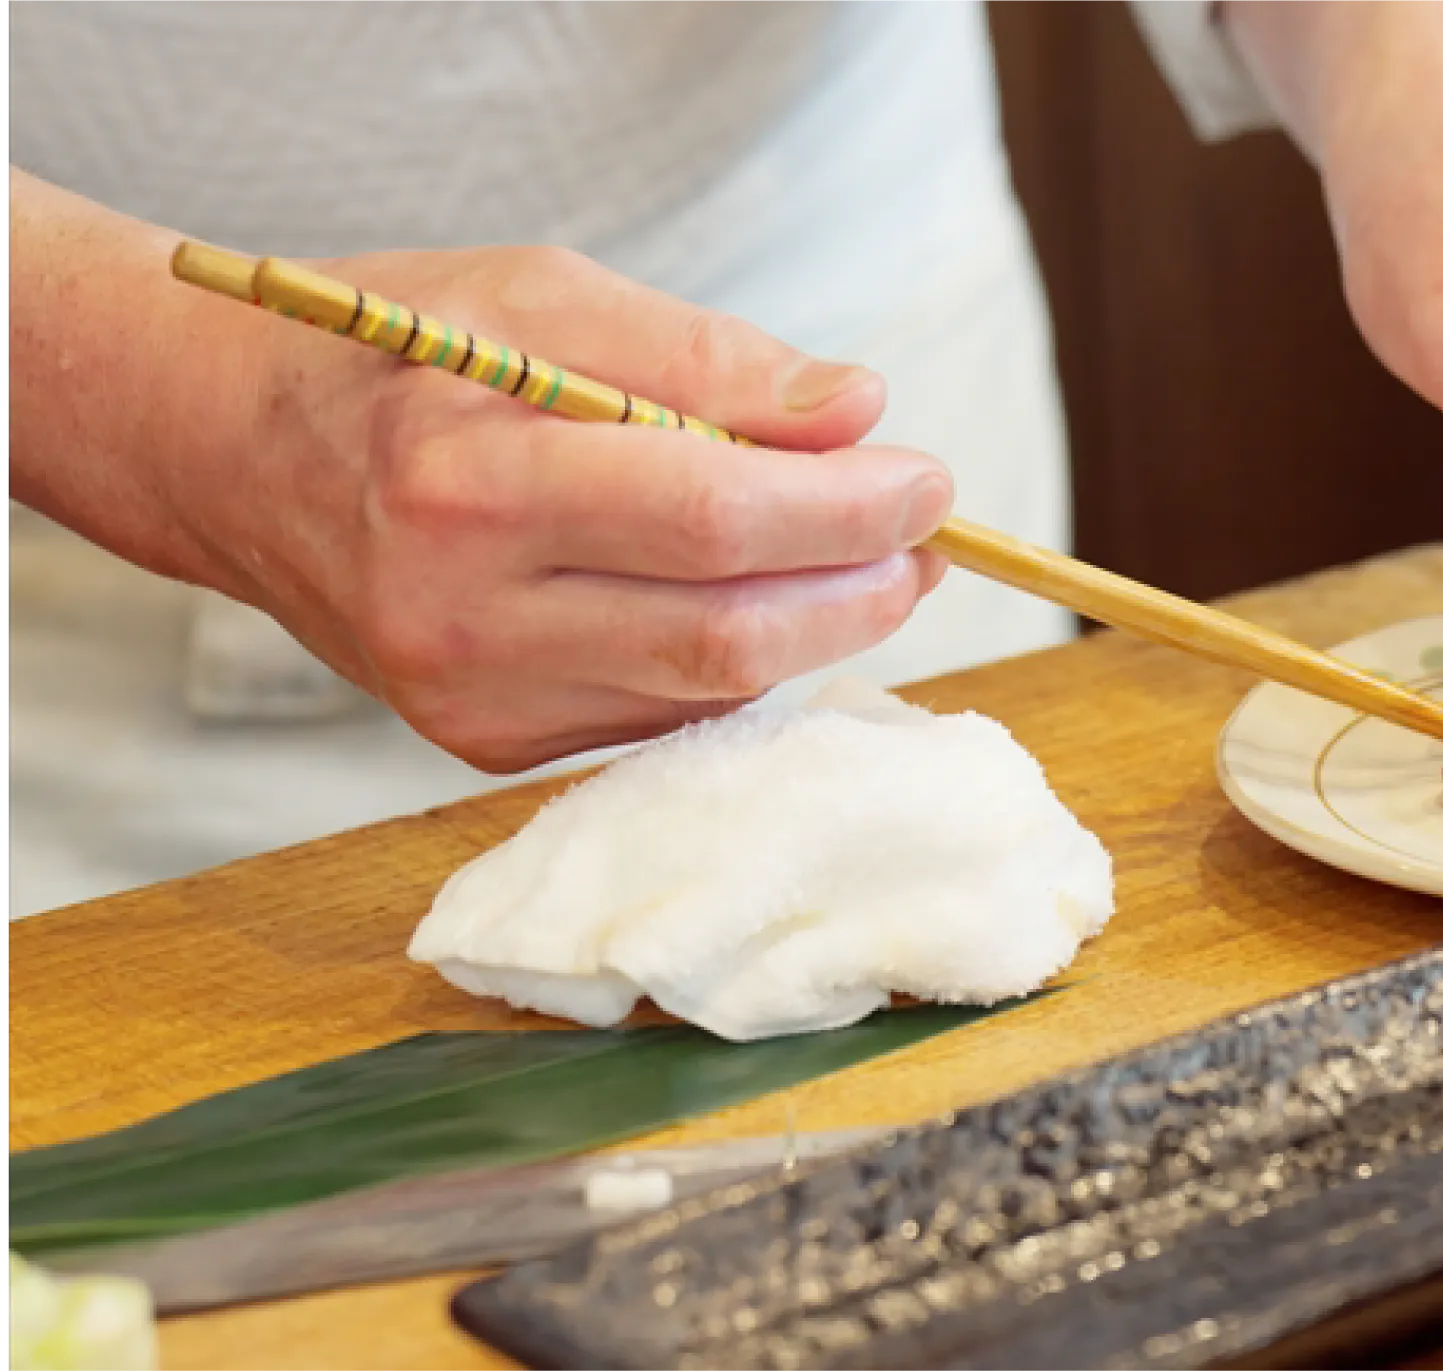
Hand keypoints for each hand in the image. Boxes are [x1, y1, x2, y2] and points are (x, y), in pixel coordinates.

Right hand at [160, 245, 947, 770]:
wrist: (227, 452)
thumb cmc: (401, 354)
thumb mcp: (543, 298)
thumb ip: (706, 357)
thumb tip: (858, 411)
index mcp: (467, 480)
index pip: (711, 517)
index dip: (848, 508)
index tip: (928, 478)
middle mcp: (458, 612)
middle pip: (726, 634)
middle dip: (860, 588)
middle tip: (928, 538)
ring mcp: (467, 698)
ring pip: (709, 690)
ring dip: (818, 629)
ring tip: (867, 560)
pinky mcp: (482, 742)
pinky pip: (662, 713)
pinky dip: (738, 659)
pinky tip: (760, 599)